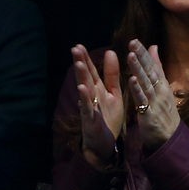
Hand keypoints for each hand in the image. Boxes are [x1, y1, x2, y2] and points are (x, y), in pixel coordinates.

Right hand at [72, 44, 123, 167]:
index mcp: (98, 89)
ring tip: (78, 64)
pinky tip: (82, 89)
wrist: (105, 144)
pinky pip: (87, 108)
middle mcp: (91, 96)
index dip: (85, 59)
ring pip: (85, 90)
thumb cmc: (108, 117)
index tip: (79, 45)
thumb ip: (112, 75)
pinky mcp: (91, 120)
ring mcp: (89, 107)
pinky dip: (85, 99)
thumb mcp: (113, 93)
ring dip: (81, 77)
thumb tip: (110, 51)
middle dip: (80, 63)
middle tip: (75, 48)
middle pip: (85, 77)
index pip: (90, 71)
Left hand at [126, 39, 179, 149]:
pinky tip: (131, 79)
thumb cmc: (165, 111)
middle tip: (132, 42)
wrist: (170, 138)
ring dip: (138, 69)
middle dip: (141, 56)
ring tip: (130, 56)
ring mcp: (155, 101)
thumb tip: (153, 47)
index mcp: (162, 84)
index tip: (135, 40)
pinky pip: (143, 100)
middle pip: (150, 71)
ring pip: (146, 83)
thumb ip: (158, 67)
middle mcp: (160, 90)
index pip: (153, 65)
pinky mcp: (150, 113)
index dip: (144, 53)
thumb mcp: (163, 87)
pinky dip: (137, 89)